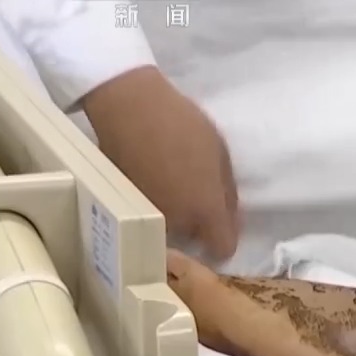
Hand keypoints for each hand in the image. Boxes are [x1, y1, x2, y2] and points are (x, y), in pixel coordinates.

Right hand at [83, 67, 239, 259]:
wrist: (129, 108)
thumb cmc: (184, 125)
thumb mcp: (221, 154)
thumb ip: (227, 193)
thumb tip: (230, 218)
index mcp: (205, 210)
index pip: (223, 248)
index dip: (227, 238)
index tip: (224, 222)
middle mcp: (176, 222)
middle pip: (195, 239)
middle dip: (200, 225)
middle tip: (198, 193)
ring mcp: (147, 215)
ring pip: (170, 229)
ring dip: (176, 216)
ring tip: (174, 183)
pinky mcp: (125, 205)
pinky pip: (148, 214)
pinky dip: (154, 203)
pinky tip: (153, 179)